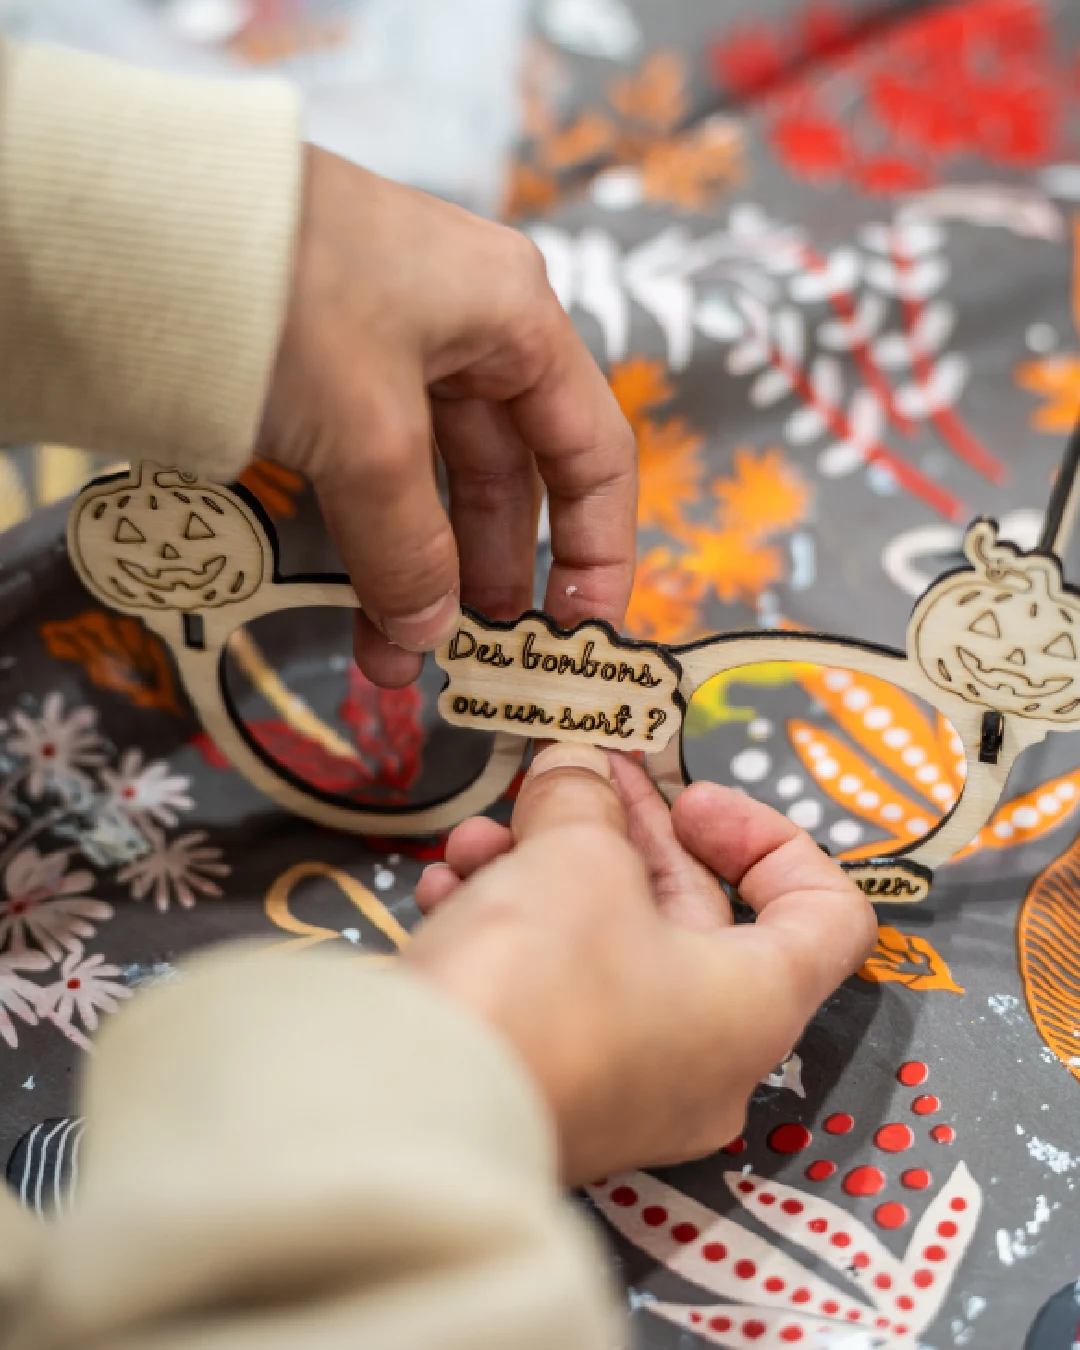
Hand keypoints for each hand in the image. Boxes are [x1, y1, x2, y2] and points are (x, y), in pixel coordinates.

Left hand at [257, 147, 636, 686]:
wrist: (137, 214)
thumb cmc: (287, 296)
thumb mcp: (367, 433)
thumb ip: (408, 546)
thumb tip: (426, 636)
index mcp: (516, 318)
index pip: (595, 454)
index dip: (601, 552)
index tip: (580, 635)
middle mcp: (468, 328)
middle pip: (508, 477)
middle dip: (486, 577)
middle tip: (471, 664)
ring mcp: (394, 345)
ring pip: (431, 483)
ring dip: (418, 572)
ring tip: (392, 659)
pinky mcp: (328, 367)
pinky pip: (370, 472)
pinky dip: (367, 538)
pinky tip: (353, 603)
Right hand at [408, 747, 876, 1184]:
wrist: (420, 1107)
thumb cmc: (541, 978)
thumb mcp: (575, 857)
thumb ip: (585, 800)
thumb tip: (575, 768)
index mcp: (755, 1002)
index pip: (827, 914)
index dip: (769, 835)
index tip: (689, 800)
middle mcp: (706, 1055)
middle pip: (691, 913)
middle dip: (622, 831)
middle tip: (570, 774)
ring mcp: (625, 1082)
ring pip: (605, 944)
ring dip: (544, 870)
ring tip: (477, 837)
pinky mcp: (552, 1088)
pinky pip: (553, 990)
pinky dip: (510, 928)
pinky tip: (447, 890)